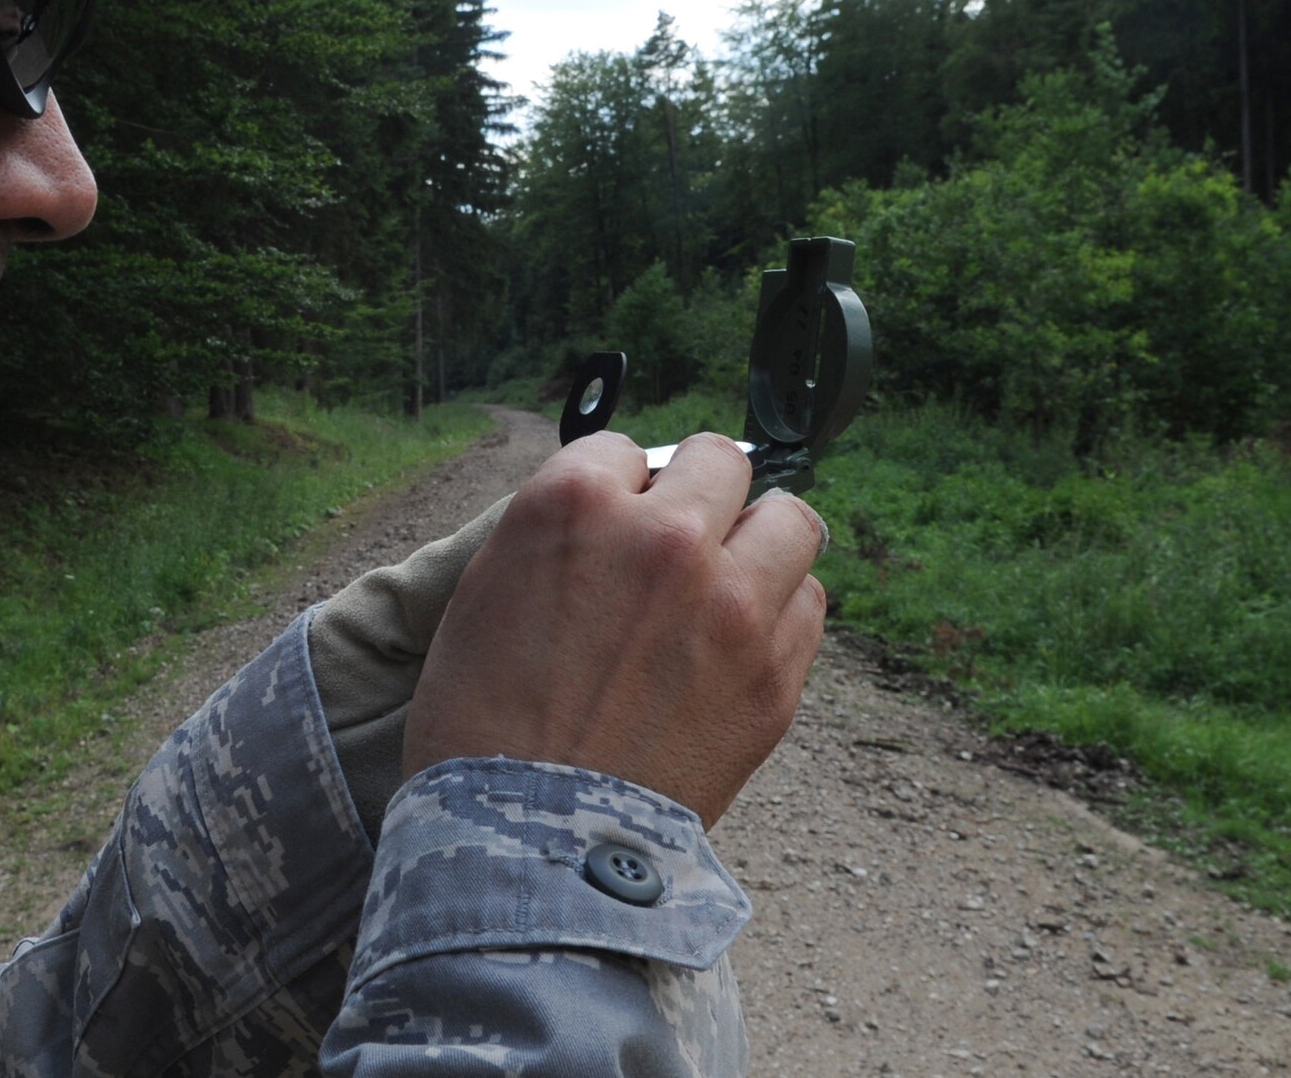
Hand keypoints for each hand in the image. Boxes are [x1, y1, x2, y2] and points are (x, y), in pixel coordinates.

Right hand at [401, 430, 826, 828]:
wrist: (529, 842)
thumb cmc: (482, 722)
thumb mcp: (486, 593)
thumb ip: (554, 534)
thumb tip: (612, 510)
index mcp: (574, 505)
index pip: (620, 449)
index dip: (614, 488)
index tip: (611, 521)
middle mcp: (663, 536)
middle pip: (717, 462)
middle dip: (695, 491)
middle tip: (678, 532)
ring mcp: (730, 602)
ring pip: (787, 518)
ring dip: (756, 538)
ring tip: (730, 575)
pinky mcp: (775, 672)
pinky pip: (808, 601)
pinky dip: (779, 608)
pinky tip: (741, 636)